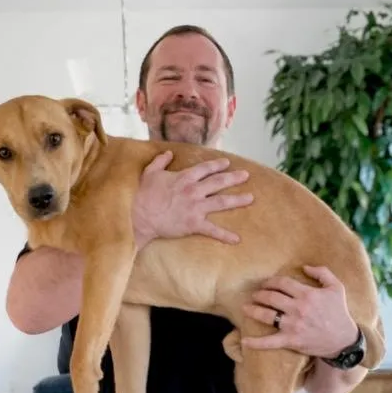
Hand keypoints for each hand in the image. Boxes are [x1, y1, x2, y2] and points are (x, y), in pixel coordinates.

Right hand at [132, 151, 252, 247]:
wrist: (141, 216)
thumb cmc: (144, 195)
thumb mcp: (150, 172)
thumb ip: (160, 161)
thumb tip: (169, 153)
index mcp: (185, 178)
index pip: (206, 169)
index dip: (218, 165)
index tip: (227, 163)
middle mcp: (194, 190)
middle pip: (219, 182)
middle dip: (234, 178)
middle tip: (246, 175)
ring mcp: (196, 207)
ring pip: (222, 202)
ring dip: (238, 200)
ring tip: (250, 198)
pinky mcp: (194, 224)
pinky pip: (213, 230)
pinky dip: (225, 235)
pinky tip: (237, 239)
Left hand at [241, 265, 358, 355]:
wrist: (343, 340)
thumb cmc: (339, 312)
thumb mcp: (337, 287)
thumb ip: (322, 272)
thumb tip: (304, 267)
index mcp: (307, 294)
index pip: (282, 283)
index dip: (271, 282)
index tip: (266, 284)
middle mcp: (298, 308)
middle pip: (271, 297)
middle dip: (260, 294)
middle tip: (255, 295)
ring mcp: (293, 325)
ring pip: (266, 315)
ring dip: (253, 310)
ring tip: (245, 308)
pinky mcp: (291, 340)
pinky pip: (269, 342)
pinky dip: (256, 342)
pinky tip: (244, 341)